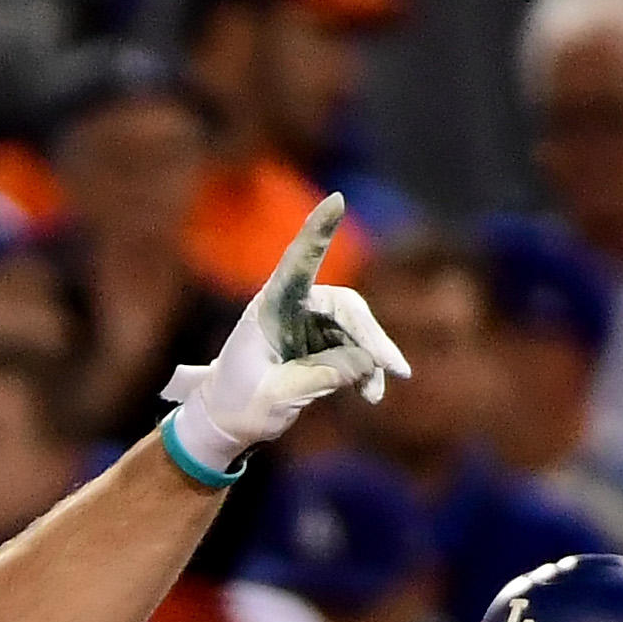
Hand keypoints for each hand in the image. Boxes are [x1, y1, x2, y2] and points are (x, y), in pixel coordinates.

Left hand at [161, 197, 408, 473]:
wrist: (226, 421)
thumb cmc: (239, 404)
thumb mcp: (279, 396)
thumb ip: (322, 376)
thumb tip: (367, 362)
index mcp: (269, 307)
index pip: (297, 264)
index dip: (317, 232)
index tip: (336, 201)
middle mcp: (292, 306)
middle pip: (345, 306)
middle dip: (372, 337)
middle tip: (396, 368)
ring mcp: (309, 322)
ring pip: (355, 330)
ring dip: (370, 361)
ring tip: (374, 396)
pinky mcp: (321, 342)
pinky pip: (355, 349)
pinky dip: (366, 370)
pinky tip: (370, 394)